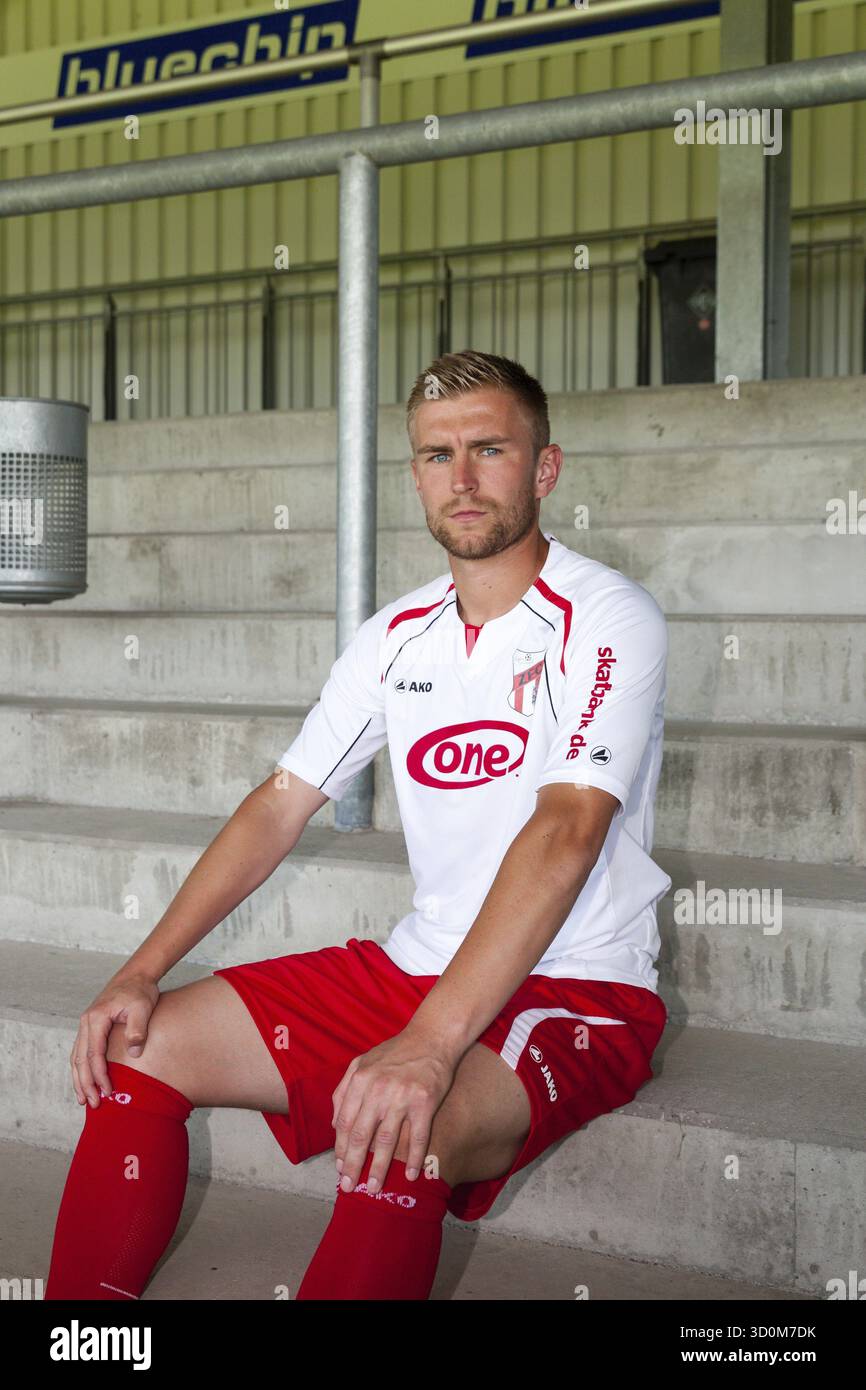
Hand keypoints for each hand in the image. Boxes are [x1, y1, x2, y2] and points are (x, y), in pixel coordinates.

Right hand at [70, 973, 160, 1107]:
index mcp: (96, 1018)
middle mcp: (86, 1023)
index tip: (109, 1092)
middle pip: (80, 1060)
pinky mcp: (90, 1028)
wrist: (135, 975)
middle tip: (93, 1105)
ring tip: (84, 1100)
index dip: (100, 1075)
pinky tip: (85, 1081)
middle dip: (85, 1084)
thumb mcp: (142, 1007)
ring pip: (76, 1057)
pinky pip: (80, 1052)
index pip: (94, 1054)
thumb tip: (134, 1053)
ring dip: (79, 1080)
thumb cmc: (139, 990)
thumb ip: (137, 1029)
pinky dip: (80, 1069)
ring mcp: (86, 1025)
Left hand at [331, 1026, 456, 1194]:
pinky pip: (418, 1137)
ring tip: (375, 1187)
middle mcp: (378, 1090)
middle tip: (349, 1187)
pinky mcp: (425, 1102)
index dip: (342, 1149)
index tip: (340, 1169)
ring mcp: (402, 1096)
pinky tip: (411, 1175)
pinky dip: (415, 1158)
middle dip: (354, 1165)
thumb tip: (335, 1123)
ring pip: (387, 1140)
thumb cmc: (395, 1052)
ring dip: (380, 1167)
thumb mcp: (362, 1062)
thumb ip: (344, 1090)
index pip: (346, 1123)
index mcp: (360, 1080)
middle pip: (362, 1136)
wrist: (431, 1037)